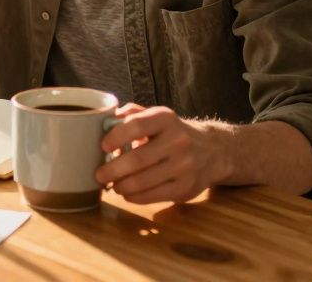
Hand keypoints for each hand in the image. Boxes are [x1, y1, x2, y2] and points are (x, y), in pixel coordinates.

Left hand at [94, 104, 229, 204]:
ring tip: (113, 185)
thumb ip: (132, 114)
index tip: (103, 147)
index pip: (136, 125)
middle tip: (99, 174)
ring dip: (121, 186)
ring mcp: (184, 166)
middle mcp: (178, 141)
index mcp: (166, 119)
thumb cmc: (173, 133)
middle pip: (137, 159)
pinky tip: (127, 193)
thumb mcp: (157, 117)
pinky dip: (134, 197)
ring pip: (143, 181)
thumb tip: (105, 121)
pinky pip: (153, 196)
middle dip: (112, 170)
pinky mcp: (186, 188)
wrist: (212, 152)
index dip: (116, 137)